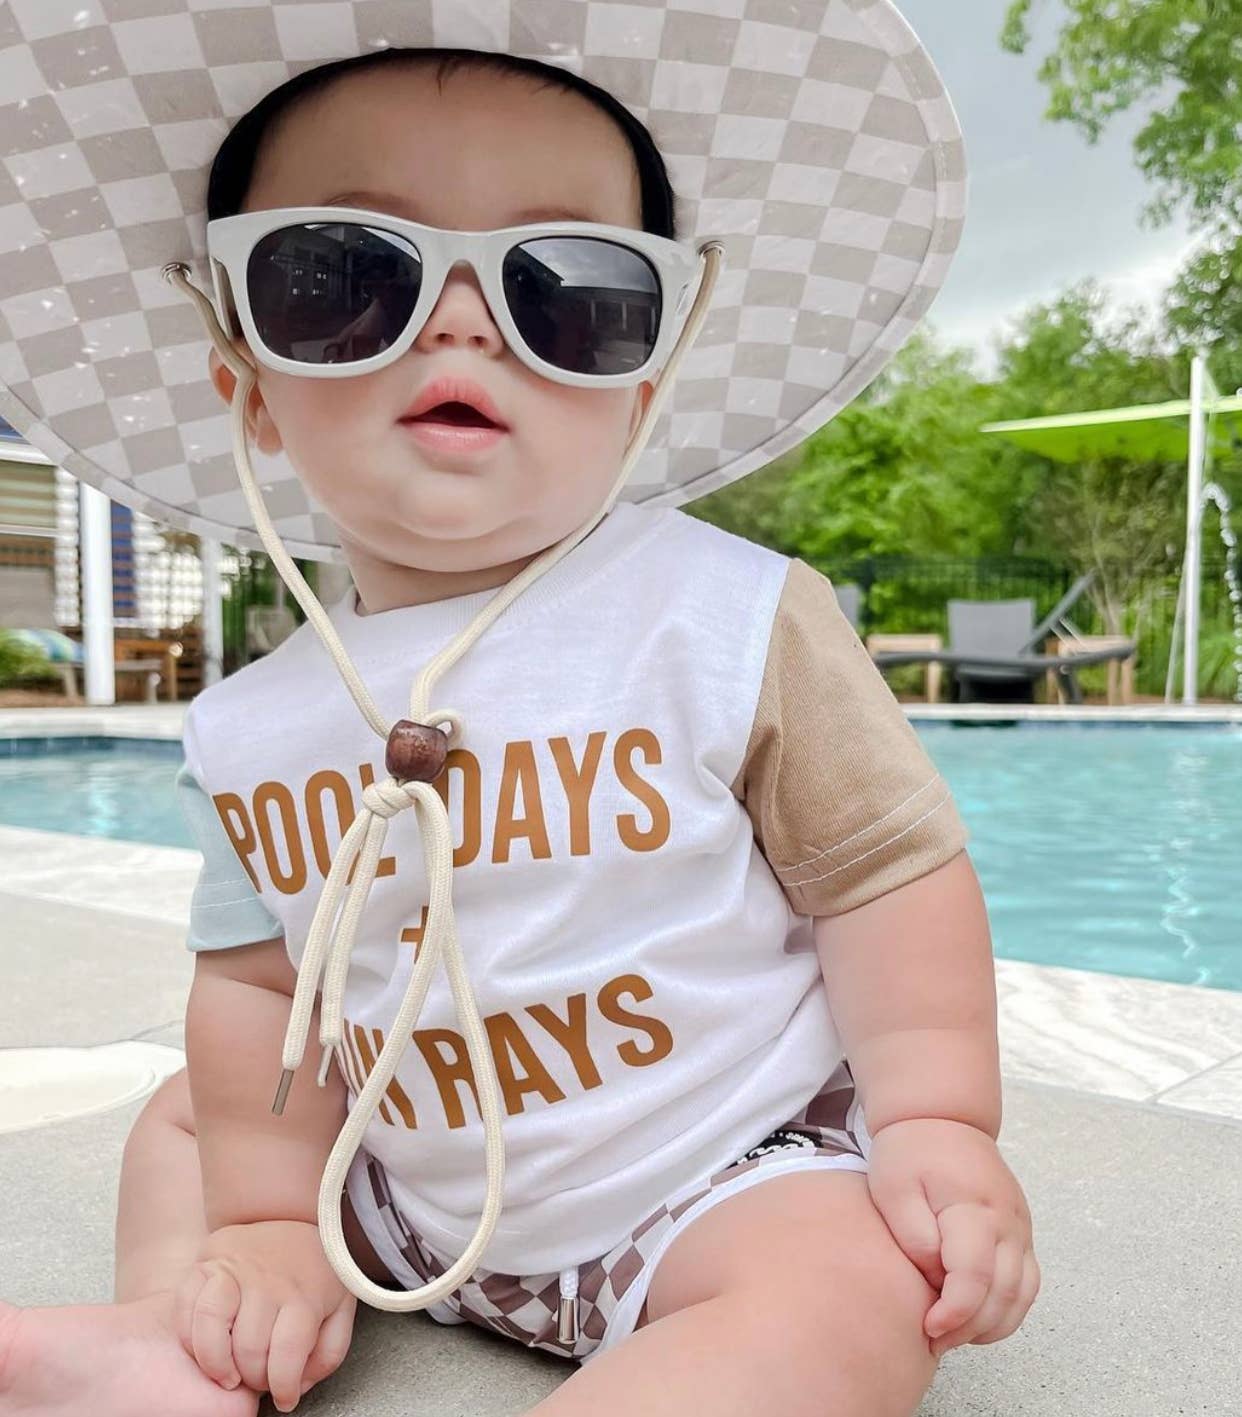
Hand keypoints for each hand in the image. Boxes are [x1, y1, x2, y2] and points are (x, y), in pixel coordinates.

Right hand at [173, 1218, 357, 1411]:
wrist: (297, 1219)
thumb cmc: (317, 1274)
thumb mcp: (340, 1309)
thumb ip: (329, 1352)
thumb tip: (299, 1386)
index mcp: (304, 1294)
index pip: (288, 1355)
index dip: (284, 1387)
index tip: (285, 1398)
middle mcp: (267, 1281)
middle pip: (249, 1348)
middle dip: (253, 1379)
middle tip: (258, 1380)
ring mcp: (234, 1269)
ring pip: (211, 1324)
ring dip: (215, 1363)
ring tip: (228, 1375)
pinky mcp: (208, 1261)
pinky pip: (185, 1303)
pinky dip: (188, 1335)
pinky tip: (204, 1347)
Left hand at [865, 1117, 1039, 1358]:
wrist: (942, 1119)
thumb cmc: (911, 1153)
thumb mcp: (894, 1189)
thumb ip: (915, 1237)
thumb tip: (937, 1278)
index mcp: (975, 1208)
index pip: (976, 1276)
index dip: (956, 1312)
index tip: (928, 1327)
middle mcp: (1008, 1222)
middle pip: (1004, 1294)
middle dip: (970, 1328)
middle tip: (933, 1339)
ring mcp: (1020, 1229)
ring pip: (1022, 1296)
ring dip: (991, 1326)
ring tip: (951, 1334)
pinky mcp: (1021, 1235)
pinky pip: (1026, 1285)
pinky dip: (1006, 1311)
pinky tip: (975, 1320)